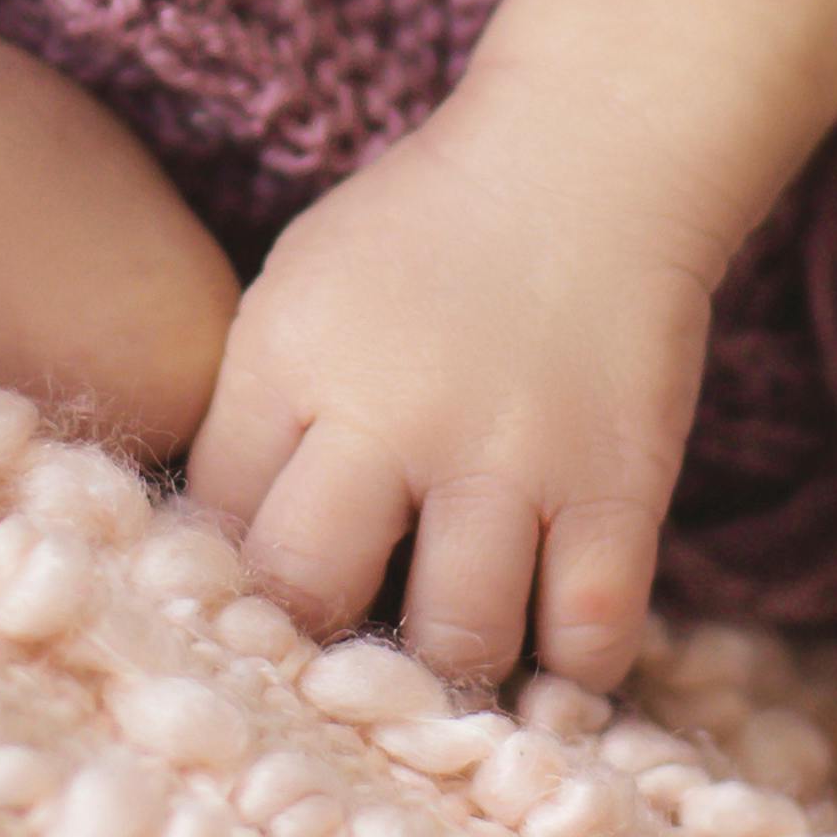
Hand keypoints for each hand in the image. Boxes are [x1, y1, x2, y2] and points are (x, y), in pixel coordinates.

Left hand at [181, 79, 707, 693]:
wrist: (586, 157)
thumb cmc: (423, 238)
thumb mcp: (298, 296)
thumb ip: (257, 420)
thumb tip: (221, 568)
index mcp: (289, 361)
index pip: (217, 529)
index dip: (228, 594)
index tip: (252, 623)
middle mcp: (390, 414)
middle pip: (311, 595)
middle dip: (315, 654)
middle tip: (341, 674)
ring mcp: (510, 454)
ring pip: (457, 638)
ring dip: (448, 672)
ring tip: (446, 679)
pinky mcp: (619, 481)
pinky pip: (590, 629)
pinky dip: (571, 671)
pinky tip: (552, 665)